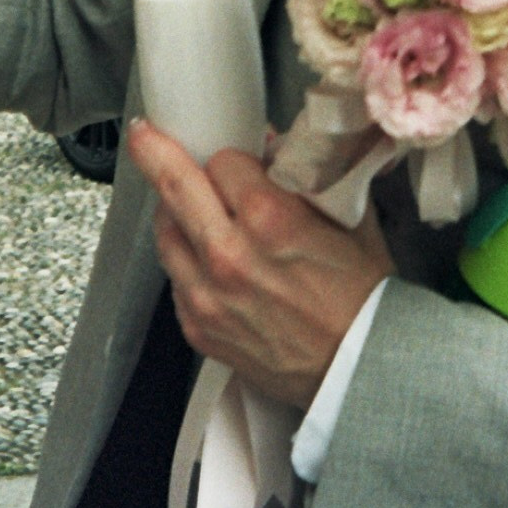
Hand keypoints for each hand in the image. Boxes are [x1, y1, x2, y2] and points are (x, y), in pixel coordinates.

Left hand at [127, 118, 389, 410]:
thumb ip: (309, 177)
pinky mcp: (197, 327)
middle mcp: (229, 256)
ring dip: (175, 213)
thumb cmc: (363, 299)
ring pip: (166, 232)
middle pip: (173, 185)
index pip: (222, 161)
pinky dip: (186, 261)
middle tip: (144, 136)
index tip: (240, 162)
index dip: (233, 158)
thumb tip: (274, 148)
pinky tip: (208, 259)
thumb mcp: (350, 219)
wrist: (360, 371)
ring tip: (190, 208)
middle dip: (154, 151)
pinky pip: (175, 279)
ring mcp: (206, 296)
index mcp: (270, 219)